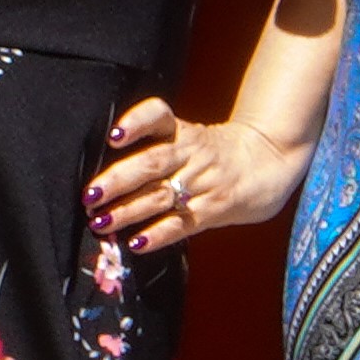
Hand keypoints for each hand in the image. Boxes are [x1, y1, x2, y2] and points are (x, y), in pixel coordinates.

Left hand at [84, 99, 309, 253]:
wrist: (269, 160)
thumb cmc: (218, 152)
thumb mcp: (191, 137)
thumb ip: (156, 149)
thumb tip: (107, 176)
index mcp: (183, 132)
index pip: (159, 116)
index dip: (136, 123)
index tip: (115, 135)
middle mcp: (191, 155)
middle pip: (151, 163)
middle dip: (118, 180)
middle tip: (91, 194)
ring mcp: (203, 183)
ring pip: (161, 195)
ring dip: (128, 211)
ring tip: (101, 222)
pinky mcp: (213, 209)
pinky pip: (182, 223)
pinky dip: (158, 234)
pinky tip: (137, 242)